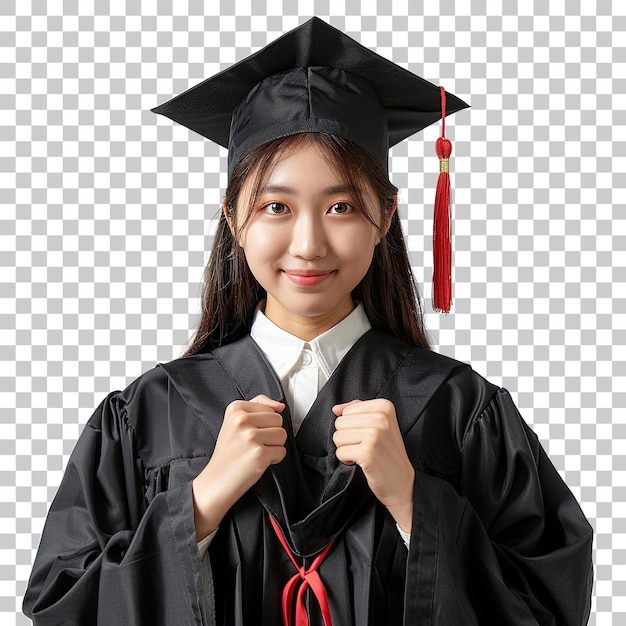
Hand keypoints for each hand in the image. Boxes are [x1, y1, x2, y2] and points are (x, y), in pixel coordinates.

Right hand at [192, 394, 286, 540]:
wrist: (217, 480)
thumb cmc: (228, 452)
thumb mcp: (236, 422)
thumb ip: (258, 406)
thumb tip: (280, 406)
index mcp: (235, 409)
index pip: (269, 407)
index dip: (264, 423)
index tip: (250, 432)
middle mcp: (241, 421)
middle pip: (277, 420)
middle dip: (271, 433)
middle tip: (254, 443)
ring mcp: (250, 437)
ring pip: (282, 434)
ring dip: (274, 446)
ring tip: (256, 451)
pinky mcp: (259, 453)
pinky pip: (282, 451)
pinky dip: (274, 459)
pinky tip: (258, 461)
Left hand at [332, 399, 413, 532]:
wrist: (402, 482)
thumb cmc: (388, 454)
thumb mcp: (380, 425)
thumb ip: (358, 410)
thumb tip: (336, 409)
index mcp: (384, 407)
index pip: (347, 411)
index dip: (352, 426)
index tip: (368, 436)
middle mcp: (381, 418)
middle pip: (340, 423)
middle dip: (347, 438)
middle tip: (365, 446)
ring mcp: (374, 435)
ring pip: (338, 436)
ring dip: (346, 449)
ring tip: (364, 453)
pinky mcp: (367, 452)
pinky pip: (340, 452)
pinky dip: (347, 460)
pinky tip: (362, 462)